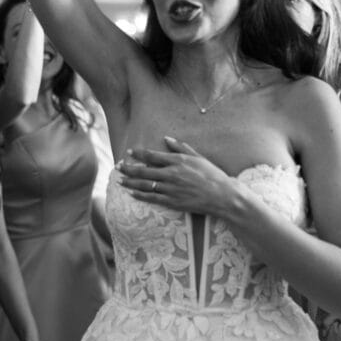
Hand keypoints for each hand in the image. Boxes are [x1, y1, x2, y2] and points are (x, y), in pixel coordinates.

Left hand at [118, 136, 238, 217]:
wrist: (222, 195)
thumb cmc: (212, 175)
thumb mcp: (198, 157)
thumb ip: (181, 147)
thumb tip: (166, 138)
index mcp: (177, 161)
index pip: (152, 156)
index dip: (138, 154)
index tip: (129, 153)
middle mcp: (171, 174)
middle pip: (144, 171)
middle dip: (128, 169)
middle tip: (118, 167)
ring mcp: (171, 189)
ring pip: (145, 185)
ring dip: (130, 182)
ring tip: (119, 180)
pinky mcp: (172, 202)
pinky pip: (152, 198)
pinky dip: (140, 195)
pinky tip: (131, 193)